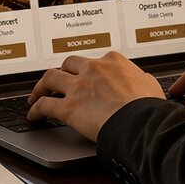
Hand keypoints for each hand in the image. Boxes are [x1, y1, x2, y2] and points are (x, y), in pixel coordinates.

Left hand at [27, 52, 164, 140]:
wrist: (141, 123)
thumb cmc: (148, 108)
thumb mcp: (151, 86)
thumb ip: (143, 80)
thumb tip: (144, 80)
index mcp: (113, 61)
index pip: (95, 60)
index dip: (87, 69)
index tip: (84, 75)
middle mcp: (93, 69)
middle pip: (68, 63)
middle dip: (61, 71)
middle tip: (56, 81)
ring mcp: (79, 87)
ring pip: (50, 78)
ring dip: (41, 86)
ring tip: (36, 94)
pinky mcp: (69, 107)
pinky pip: (44, 105)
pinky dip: (35, 109)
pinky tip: (33, 115)